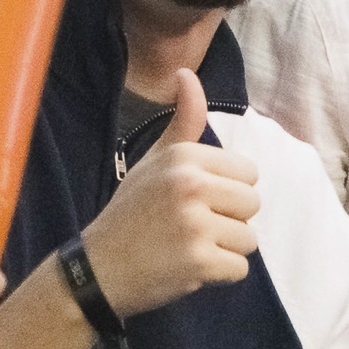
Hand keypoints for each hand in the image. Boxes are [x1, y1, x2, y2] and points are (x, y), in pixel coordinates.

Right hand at [78, 69, 261, 320]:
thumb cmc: (131, 213)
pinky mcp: (198, 260)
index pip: (248, 173)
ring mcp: (195, 223)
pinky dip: (219, 275)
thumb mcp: (154, 161)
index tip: (193, 202)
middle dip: (228, 221)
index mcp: (184, 156)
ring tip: (186, 247)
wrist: (96, 270)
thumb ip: (183, 121)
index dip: (226, 191)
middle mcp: (190, 184)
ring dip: (224, 250)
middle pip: (253, 204)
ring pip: (249, 239)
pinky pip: (239, 268)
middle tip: (188, 228)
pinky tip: (186, 268)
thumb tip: (186, 74)